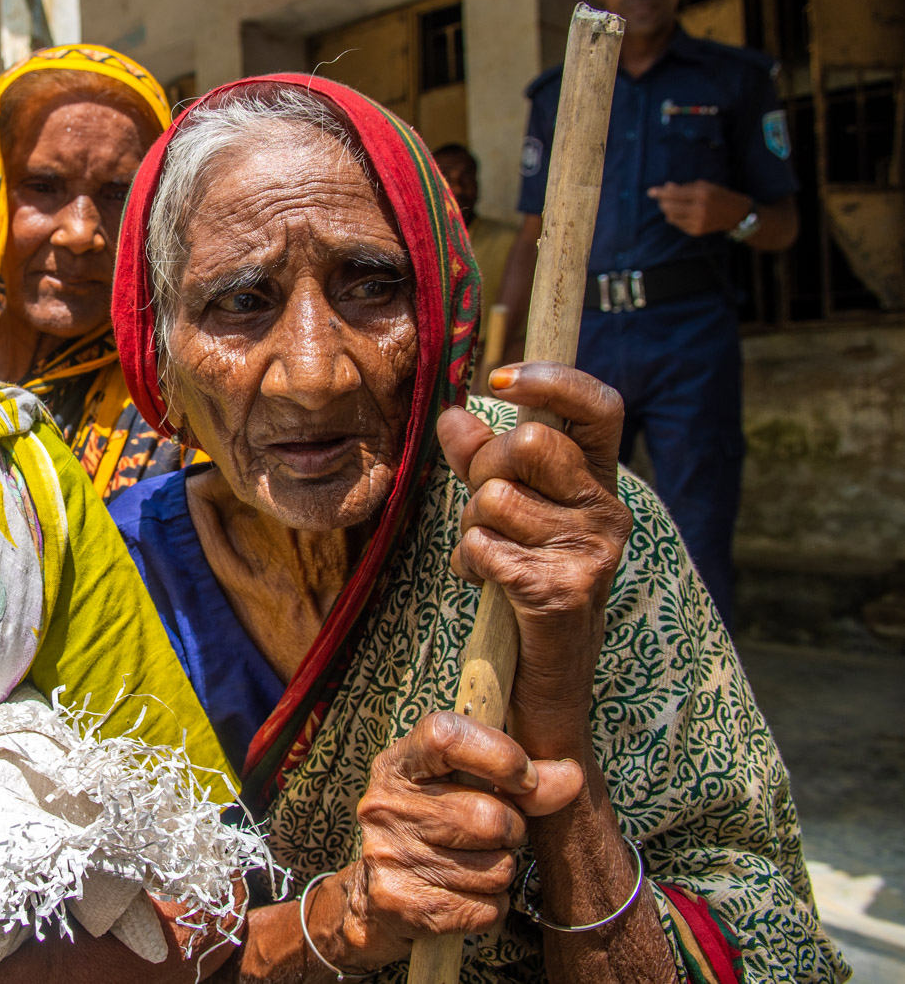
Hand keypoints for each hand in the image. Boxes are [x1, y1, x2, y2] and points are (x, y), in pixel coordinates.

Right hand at [306, 712, 582, 968]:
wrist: (375, 897)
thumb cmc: (434, 830)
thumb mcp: (466, 791)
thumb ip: (522, 781)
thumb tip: (571, 777)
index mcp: (401, 764)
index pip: (447, 737)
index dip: (499, 755)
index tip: (525, 778)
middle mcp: (386, 804)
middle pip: (491, 817)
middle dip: (511, 831)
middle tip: (491, 835)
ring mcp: (389, 854)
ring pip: (496, 870)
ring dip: (500, 873)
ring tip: (470, 866)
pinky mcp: (400, 903)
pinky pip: (485, 909)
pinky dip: (488, 908)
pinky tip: (462, 896)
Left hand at [435, 363, 630, 754]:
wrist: (544, 684)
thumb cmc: (522, 584)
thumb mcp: (504, 514)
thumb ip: (480, 461)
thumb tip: (454, 413)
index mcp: (598, 482)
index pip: (598, 405)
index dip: (551, 379)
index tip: (497, 377)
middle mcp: (608, 511)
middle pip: (527, 443)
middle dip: (482, 471)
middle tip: (484, 511)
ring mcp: (592, 552)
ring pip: (495, 497)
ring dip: (471, 526)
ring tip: (489, 557)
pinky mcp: (563, 591)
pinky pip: (484, 546)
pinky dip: (469, 563)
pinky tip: (486, 584)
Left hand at [646, 180, 751, 236]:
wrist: (734, 213)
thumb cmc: (717, 195)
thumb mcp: (703, 186)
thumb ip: (684, 187)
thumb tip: (665, 188)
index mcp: (701, 194)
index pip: (674, 194)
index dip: (660, 193)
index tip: (650, 192)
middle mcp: (699, 208)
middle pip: (669, 207)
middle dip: (663, 202)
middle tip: (662, 199)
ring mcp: (698, 221)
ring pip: (671, 217)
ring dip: (668, 210)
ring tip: (672, 205)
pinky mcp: (697, 231)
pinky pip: (678, 224)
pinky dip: (675, 218)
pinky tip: (681, 213)